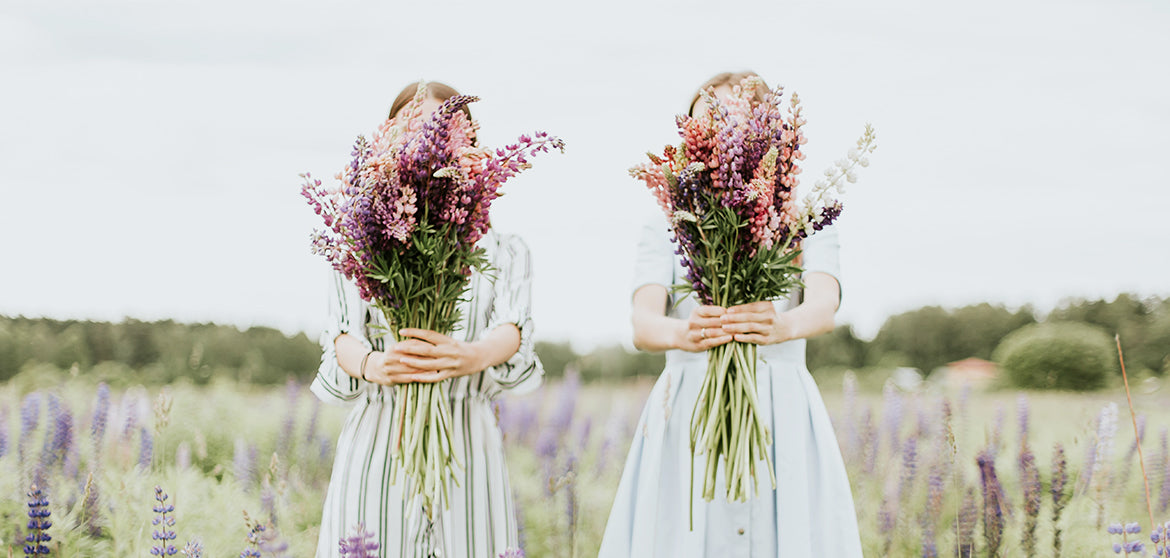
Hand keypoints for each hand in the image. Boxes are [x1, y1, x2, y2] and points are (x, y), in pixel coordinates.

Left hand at [367, 328, 486, 384]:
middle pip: (426, 349)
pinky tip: (412, 377)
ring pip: (429, 364)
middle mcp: (449, 351)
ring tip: (401, 360)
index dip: (415, 332)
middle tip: (396, 347)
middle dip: (410, 348)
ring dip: (414, 363)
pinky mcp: (451, 374)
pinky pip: (435, 377)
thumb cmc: (460, 348)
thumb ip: (434, 341)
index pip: (429, 334)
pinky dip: (424, 377)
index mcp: (447, 340)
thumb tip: (414, 337)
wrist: (480, 357)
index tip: (401, 331)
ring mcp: (450, 363)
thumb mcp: (449, 341)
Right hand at [675, 305, 733, 351]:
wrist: (681, 336)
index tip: (733, 312)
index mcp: (696, 312)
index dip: (722, 311)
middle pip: (712, 321)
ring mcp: (694, 334)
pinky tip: (730, 338)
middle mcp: (693, 322)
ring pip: (712, 332)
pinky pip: (711, 342)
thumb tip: (733, 311)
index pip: (709, 310)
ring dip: (726, 331)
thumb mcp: (702, 314)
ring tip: (737, 330)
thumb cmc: (699, 323)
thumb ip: (714, 312)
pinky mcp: (698, 345)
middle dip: (727, 322)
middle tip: (740, 322)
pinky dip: (721, 340)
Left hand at [721, 301, 795, 345]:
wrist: (785, 328)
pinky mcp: (767, 340)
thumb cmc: (768, 317)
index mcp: (767, 306)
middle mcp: (769, 317)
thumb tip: (728, 309)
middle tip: (722, 318)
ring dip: (736, 327)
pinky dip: (744, 337)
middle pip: (749, 317)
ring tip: (724, 327)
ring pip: (750, 327)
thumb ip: (750, 308)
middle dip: (734, 318)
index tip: (727, 310)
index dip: (739, 309)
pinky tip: (735, 337)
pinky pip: (754, 338)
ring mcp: (769, 329)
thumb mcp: (763, 309)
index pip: (751, 307)